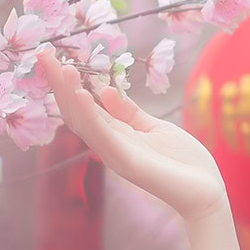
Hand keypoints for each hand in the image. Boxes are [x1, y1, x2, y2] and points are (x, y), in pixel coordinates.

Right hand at [36, 47, 227, 224]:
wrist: (207, 193)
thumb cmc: (184, 163)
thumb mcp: (155, 128)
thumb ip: (129, 113)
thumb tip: (107, 91)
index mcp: (116, 135)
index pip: (84, 106)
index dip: (68, 83)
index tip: (53, 58)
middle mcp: (109, 144)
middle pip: (76, 112)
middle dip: (59, 84)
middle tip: (43, 55)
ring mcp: (115, 154)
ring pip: (84, 122)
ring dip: (70, 94)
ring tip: (60, 67)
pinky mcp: (126, 161)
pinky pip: (102, 135)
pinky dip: (90, 113)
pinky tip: (81, 93)